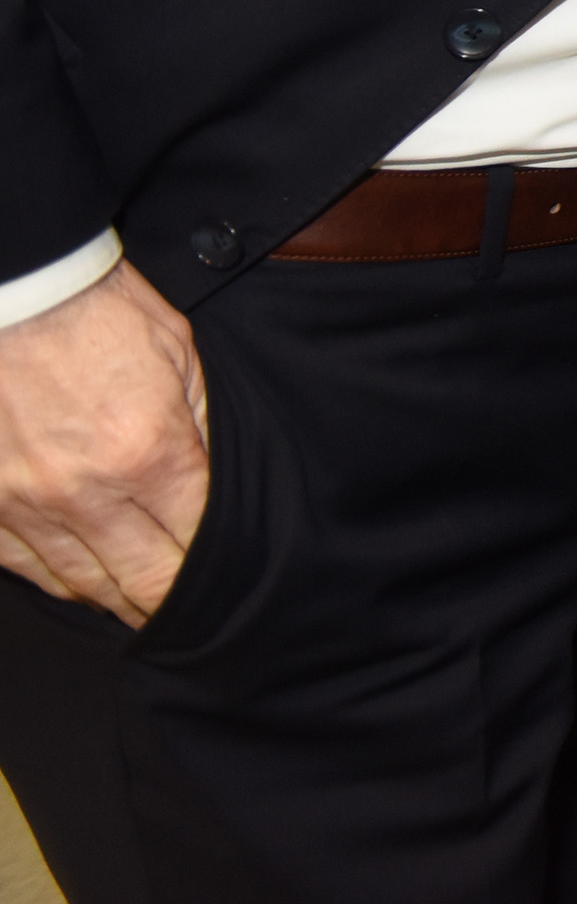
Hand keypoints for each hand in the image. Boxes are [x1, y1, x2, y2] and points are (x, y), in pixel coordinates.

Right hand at [0, 261, 209, 624]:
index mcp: (148, 452)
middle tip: (186, 615)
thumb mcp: (179, 353)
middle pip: (139, 578)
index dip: (213, 566)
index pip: (194, 540)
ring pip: (78, 583)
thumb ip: (199, 424)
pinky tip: (76, 583)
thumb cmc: (97, 310)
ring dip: (113, 598)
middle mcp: (85, 490)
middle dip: (167, 601)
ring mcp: (26, 503)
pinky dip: (53, 580)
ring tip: (136, 606)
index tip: (228, 580)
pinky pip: (21, 567)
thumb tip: (214, 480)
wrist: (16, 288)